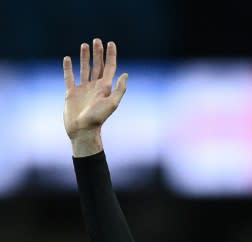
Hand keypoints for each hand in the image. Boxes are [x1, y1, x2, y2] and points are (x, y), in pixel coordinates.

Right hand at [63, 38, 127, 153]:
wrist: (82, 131)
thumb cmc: (97, 119)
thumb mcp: (112, 104)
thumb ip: (119, 89)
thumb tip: (125, 74)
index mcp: (104, 88)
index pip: (109, 68)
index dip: (111, 55)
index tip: (110, 43)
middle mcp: (94, 87)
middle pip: (97, 66)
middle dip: (98, 53)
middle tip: (97, 40)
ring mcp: (83, 90)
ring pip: (85, 69)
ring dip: (85, 57)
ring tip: (85, 45)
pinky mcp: (71, 94)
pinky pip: (69, 77)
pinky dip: (68, 68)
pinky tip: (67, 58)